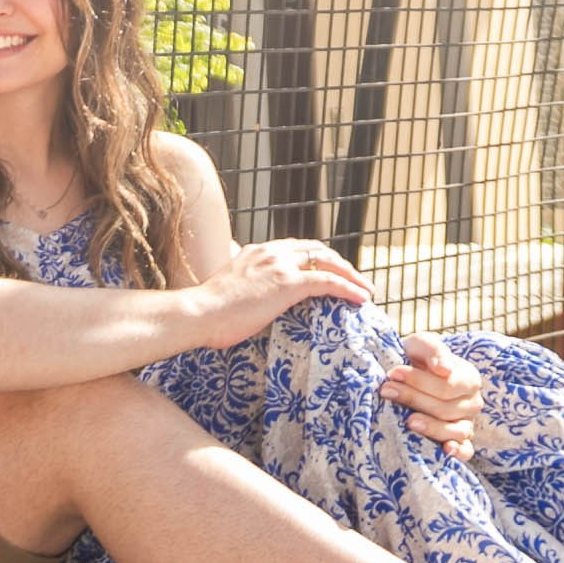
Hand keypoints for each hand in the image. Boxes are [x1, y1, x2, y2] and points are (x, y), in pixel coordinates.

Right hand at [187, 238, 372, 350]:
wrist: (197, 314)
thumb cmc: (206, 313)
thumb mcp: (224, 291)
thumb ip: (238, 286)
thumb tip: (239, 296)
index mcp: (255, 252)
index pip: (295, 248)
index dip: (316, 258)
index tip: (330, 272)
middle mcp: (270, 252)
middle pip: (316, 249)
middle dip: (339, 263)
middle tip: (355, 281)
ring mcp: (279, 265)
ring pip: (327, 261)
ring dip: (351, 275)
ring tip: (365, 290)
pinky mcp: (287, 283)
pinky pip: (328, 281)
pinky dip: (348, 287)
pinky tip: (361, 298)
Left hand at [380, 331, 484, 461]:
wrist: (406, 375)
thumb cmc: (415, 358)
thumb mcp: (421, 344)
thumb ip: (433, 349)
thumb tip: (444, 369)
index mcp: (469, 378)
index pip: (447, 385)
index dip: (419, 381)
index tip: (393, 373)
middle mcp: (472, 403)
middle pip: (446, 408)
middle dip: (414, 399)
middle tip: (386, 391)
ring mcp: (467, 424)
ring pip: (455, 430)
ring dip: (431, 427)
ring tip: (408, 421)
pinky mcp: (460, 442)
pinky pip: (466, 452)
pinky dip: (458, 451)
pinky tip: (445, 450)